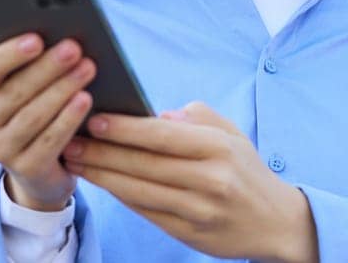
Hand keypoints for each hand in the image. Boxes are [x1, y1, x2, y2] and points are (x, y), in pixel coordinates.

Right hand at [0, 33, 96, 211]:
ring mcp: (0, 149)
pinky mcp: (25, 169)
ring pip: (32, 115)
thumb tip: (62, 35)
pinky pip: (48, 141)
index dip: (9, 54)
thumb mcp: (31, 89)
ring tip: (87, 68)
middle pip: (14, 91)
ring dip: (62, 89)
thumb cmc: (39, 111)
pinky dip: (68, 118)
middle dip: (47, 67)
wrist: (42, 170)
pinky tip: (85, 99)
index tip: (37, 38)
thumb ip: (35, 64)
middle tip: (74, 48)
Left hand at [62, 101, 319, 262]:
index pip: (162, 136)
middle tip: (70, 140)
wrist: (277, 223)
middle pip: (144, 164)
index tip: (93, 119)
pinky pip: (146, 211)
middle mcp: (210, 180)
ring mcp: (198, 210)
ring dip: (102, 176)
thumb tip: (155, 116)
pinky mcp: (189, 233)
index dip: (124, 128)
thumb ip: (195, 118)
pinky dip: (120, 196)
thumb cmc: (246, 171)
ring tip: (75, 161)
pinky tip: (101, 183)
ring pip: (138, 190)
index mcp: (219, 148)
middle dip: (102, 152)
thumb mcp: (232, 134)